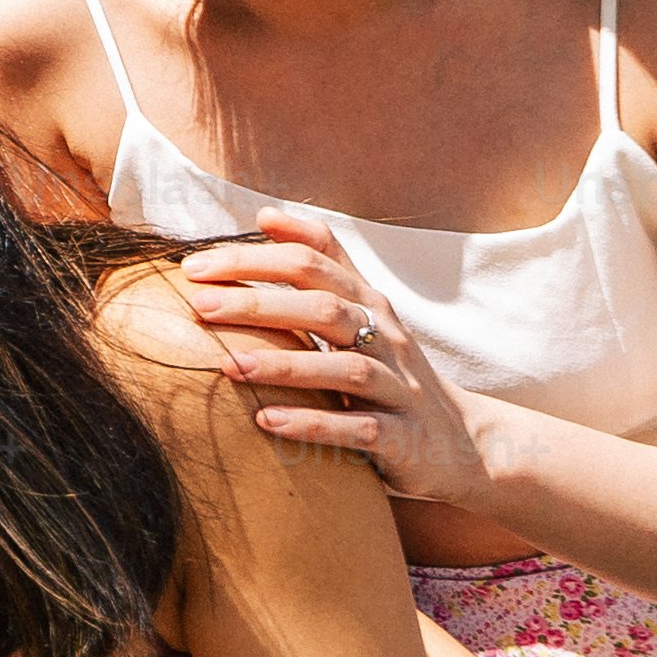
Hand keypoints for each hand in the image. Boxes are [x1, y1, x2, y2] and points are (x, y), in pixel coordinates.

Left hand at [174, 211, 494, 504]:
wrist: (461, 443)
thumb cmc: (390, 372)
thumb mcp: (361, 314)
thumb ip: (321, 266)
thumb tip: (265, 214)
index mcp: (368, 304)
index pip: (313, 263)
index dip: (256, 258)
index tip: (195, 266)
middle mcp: (386, 337)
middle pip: (324, 307)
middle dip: (259, 303)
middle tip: (198, 304)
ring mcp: (398, 387)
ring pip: (345, 367)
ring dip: (283, 365)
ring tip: (227, 365)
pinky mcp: (403, 438)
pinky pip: (359, 429)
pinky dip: (313, 425)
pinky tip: (266, 422)